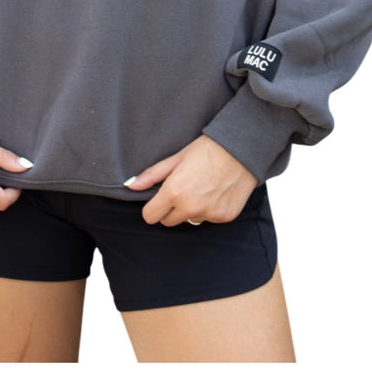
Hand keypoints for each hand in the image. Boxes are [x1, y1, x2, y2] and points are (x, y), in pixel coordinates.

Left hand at [125, 135, 257, 226]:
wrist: (241, 150)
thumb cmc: (207, 149)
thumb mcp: (176, 158)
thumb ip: (152, 175)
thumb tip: (130, 185)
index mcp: (174, 193)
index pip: (150, 216)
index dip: (152, 207)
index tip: (158, 198)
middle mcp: (190, 208)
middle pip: (168, 221)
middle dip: (170, 209)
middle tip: (181, 189)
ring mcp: (208, 215)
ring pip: (189, 221)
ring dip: (190, 210)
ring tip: (201, 187)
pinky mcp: (224, 217)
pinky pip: (208, 219)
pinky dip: (209, 209)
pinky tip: (215, 191)